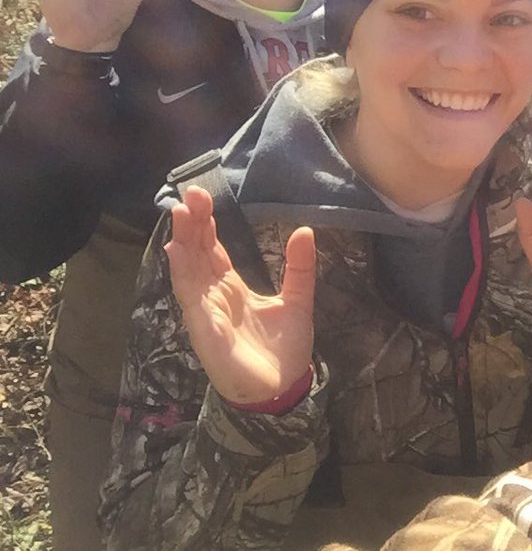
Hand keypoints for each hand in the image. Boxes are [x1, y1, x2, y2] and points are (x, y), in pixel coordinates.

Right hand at [164, 186, 317, 404]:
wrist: (282, 389)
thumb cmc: (284, 350)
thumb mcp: (298, 300)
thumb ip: (300, 267)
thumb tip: (304, 229)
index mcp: (233, 288)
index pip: (213, 250)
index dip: (207, 225)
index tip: (204, 196)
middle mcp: (214, 296)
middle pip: (197, 253)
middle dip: (192, 224)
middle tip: (191, 192)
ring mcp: (206, 311)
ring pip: (189, 269)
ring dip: (183, 240)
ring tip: (179, 211)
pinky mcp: (204, 328)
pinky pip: (190, 296)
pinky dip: (182, 272)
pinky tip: (177, 250)